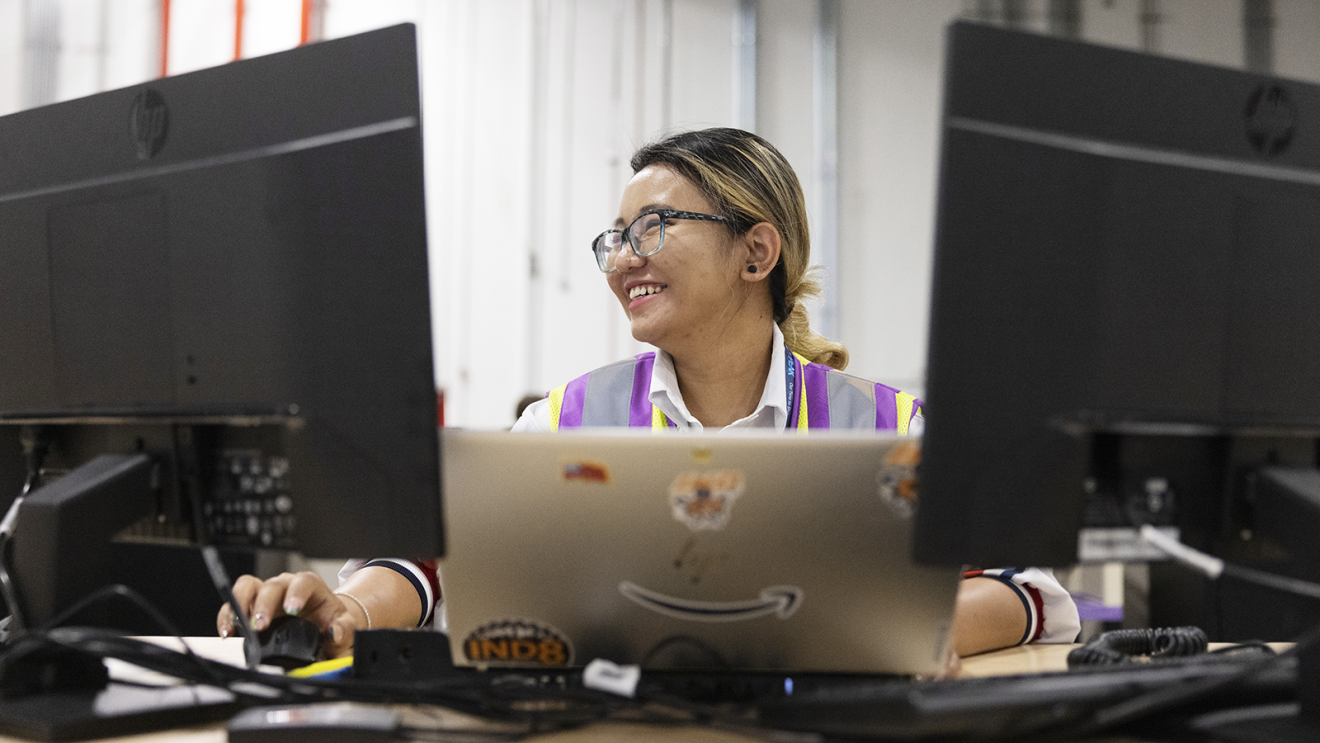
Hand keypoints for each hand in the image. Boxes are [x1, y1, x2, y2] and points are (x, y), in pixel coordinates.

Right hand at [216, 571, 360, 657]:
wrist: (323, 624)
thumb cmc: (332, 622)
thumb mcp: (344, 626)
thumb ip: (344, 630)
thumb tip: (335, 632)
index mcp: (311, 587)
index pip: (303, 582)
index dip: (296, 593)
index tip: (292, 609)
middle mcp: (287, 586)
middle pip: (271, 586)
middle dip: (263, 605)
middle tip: (260, 625)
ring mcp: (267, 594)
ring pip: (248, 587)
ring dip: (239, 605)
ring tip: (236, 627)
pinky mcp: (252, 605)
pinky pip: (235, 604)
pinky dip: (228, 616)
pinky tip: (228, 632)